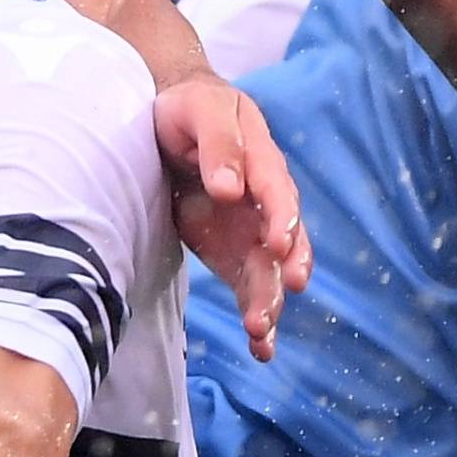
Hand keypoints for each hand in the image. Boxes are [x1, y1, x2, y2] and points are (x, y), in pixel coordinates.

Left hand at [157, 72, 308, 360]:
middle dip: (283, 271)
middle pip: (284, 240)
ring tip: (261, 335)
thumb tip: (231, 188)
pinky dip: (258, 317)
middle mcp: (264, 202)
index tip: (277, 243)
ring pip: (269, 272)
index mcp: (262, 161)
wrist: (173, 117)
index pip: (277, 192)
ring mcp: (250, 231)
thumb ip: (218, 145)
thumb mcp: (201, 110)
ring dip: (269, 302)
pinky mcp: (231, 254)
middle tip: (283, 294)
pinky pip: (249, 288)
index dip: (281, 217)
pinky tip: (260, 349)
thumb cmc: (190, 107)